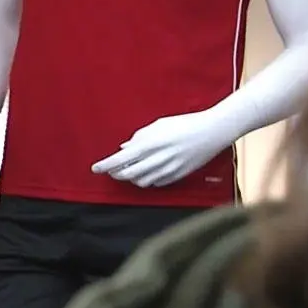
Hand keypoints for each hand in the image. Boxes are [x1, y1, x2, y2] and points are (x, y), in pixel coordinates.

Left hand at [90, 110, 235, 188]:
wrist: (213, 131)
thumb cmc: (184, 124)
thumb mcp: (158, 126)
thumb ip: (139, 137)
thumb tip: (123, 149)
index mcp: (150, 145)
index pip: (120, 160)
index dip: (105, 166)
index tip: (95, 169)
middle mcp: (158, 160)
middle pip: (127, 174)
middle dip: (116, 174)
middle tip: (111, 170)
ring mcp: (168, 170)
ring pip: (141, 182)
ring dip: (131, 178)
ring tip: (128, 170)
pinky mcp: (178, 176)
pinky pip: (156, 183)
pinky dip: (147, 179)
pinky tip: (146, 172)